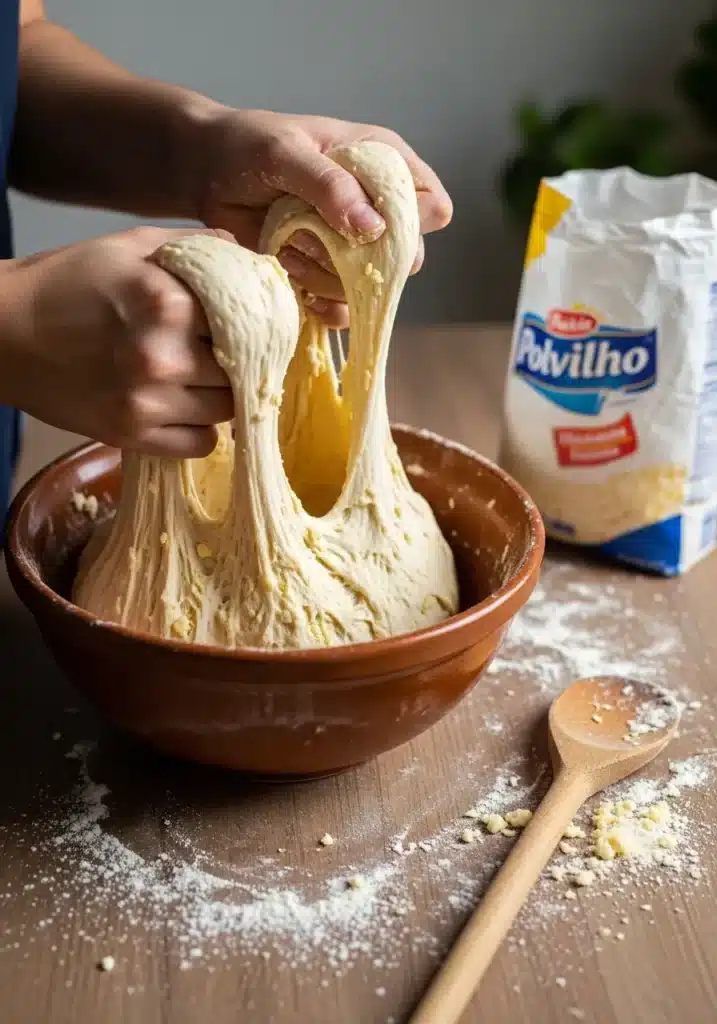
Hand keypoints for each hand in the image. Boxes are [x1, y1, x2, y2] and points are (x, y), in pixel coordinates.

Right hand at [0, 227, 233, 457]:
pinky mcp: (131, 435)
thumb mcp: (129, 246)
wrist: (2, 333)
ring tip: (197, 378)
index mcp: (167, 302)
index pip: (246, 323)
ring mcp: (147, 402)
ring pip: (225, 410)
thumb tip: (249, 258)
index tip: (240, 325)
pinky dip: (200, 429)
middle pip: (240, 369)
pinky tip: (182, 408)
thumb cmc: (67, 282)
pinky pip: (200, 444)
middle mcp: (162, 356)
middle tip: (216, 351)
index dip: (248, 325)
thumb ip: (196, 247)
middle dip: (236, 360)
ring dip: (219, 395)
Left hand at [196, 109, 452, 326]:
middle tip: (316, 236)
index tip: (365, 223)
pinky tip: (291, 273)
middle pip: (406, 257)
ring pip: (371, 287)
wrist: (208, 175)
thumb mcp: (286, 153)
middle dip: (362, 258)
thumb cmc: (248, 147)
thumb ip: (331, 186)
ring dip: (326, 274)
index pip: (432, 206)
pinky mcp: (327, 275)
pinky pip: (345, 309)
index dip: (410, 223)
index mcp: (384, 164)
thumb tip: (374, 229)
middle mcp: (377, 208)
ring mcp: (354, 247)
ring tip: (286, 243)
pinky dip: (318, 301)